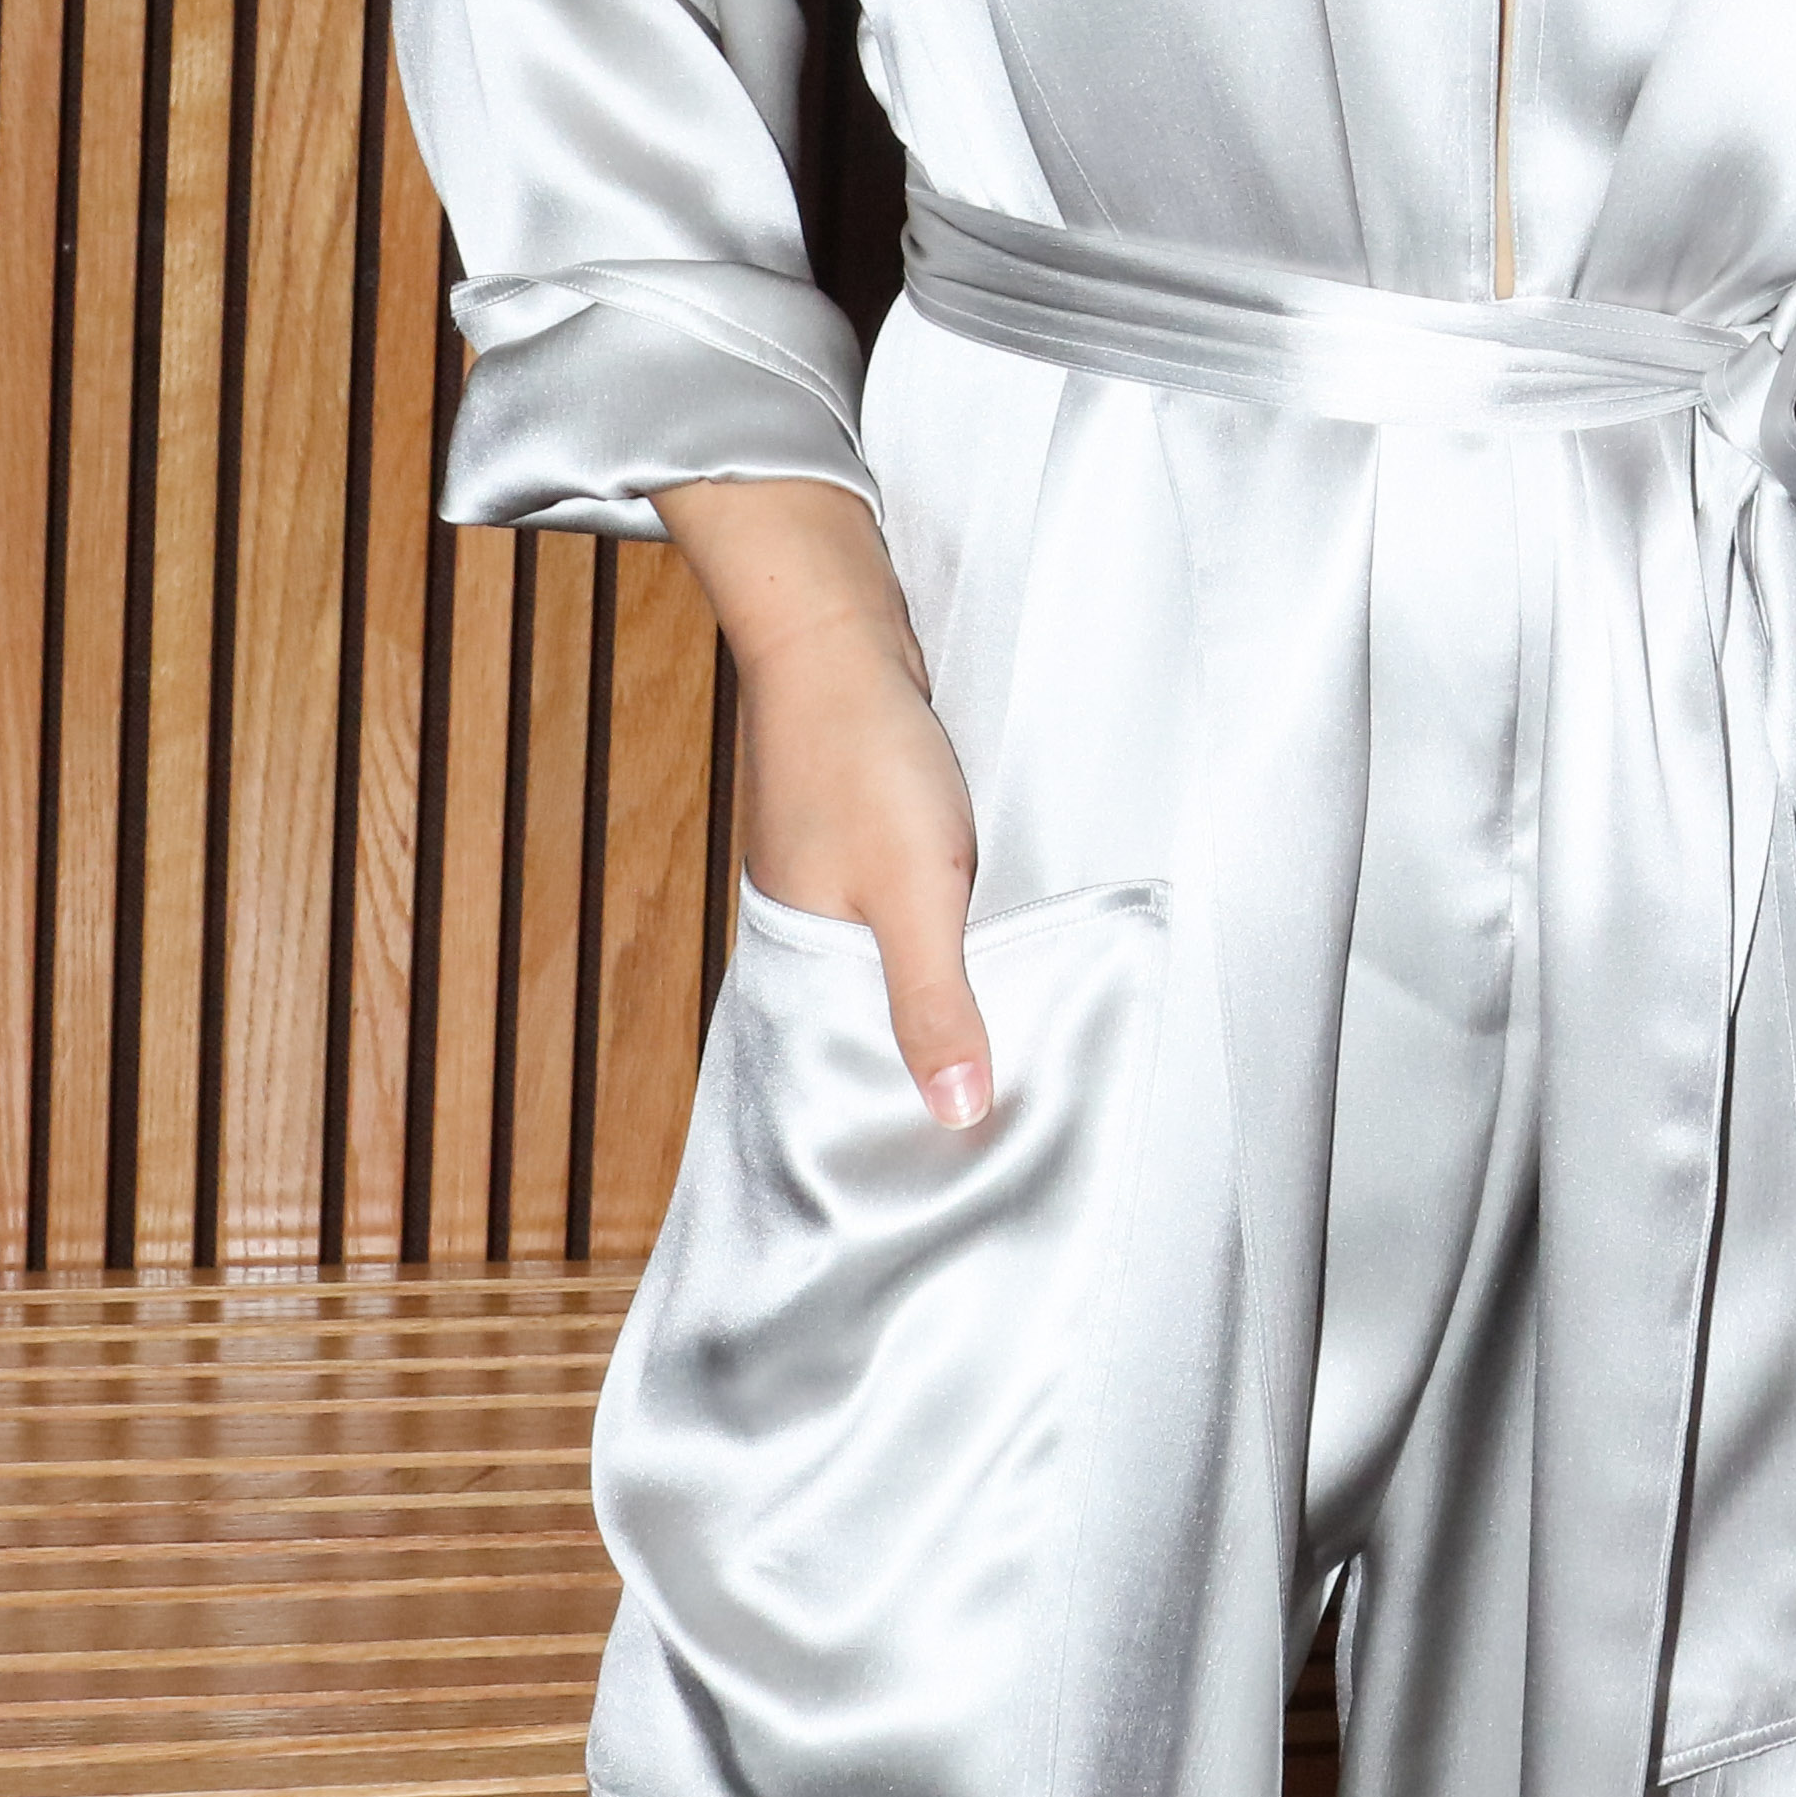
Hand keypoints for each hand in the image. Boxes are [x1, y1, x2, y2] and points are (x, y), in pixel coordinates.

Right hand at [661, 473, 993, 1134]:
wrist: (835, 627)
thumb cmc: (866, 754)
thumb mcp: (915, 889)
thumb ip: (934, 1000)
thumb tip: (959, 1113)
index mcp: (793, 955)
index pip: (837, 1066)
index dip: (886, 1113)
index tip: (947, 1168)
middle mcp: (800, 924)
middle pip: (861, 1020)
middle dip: (916, 1067)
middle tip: (993, 1126)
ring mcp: (826, 876)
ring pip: (884, 963)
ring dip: (934, 998)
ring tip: (1002, 1052)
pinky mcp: (861, 835)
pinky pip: (901, 912)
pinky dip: (940, 939)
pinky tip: (985, 948)